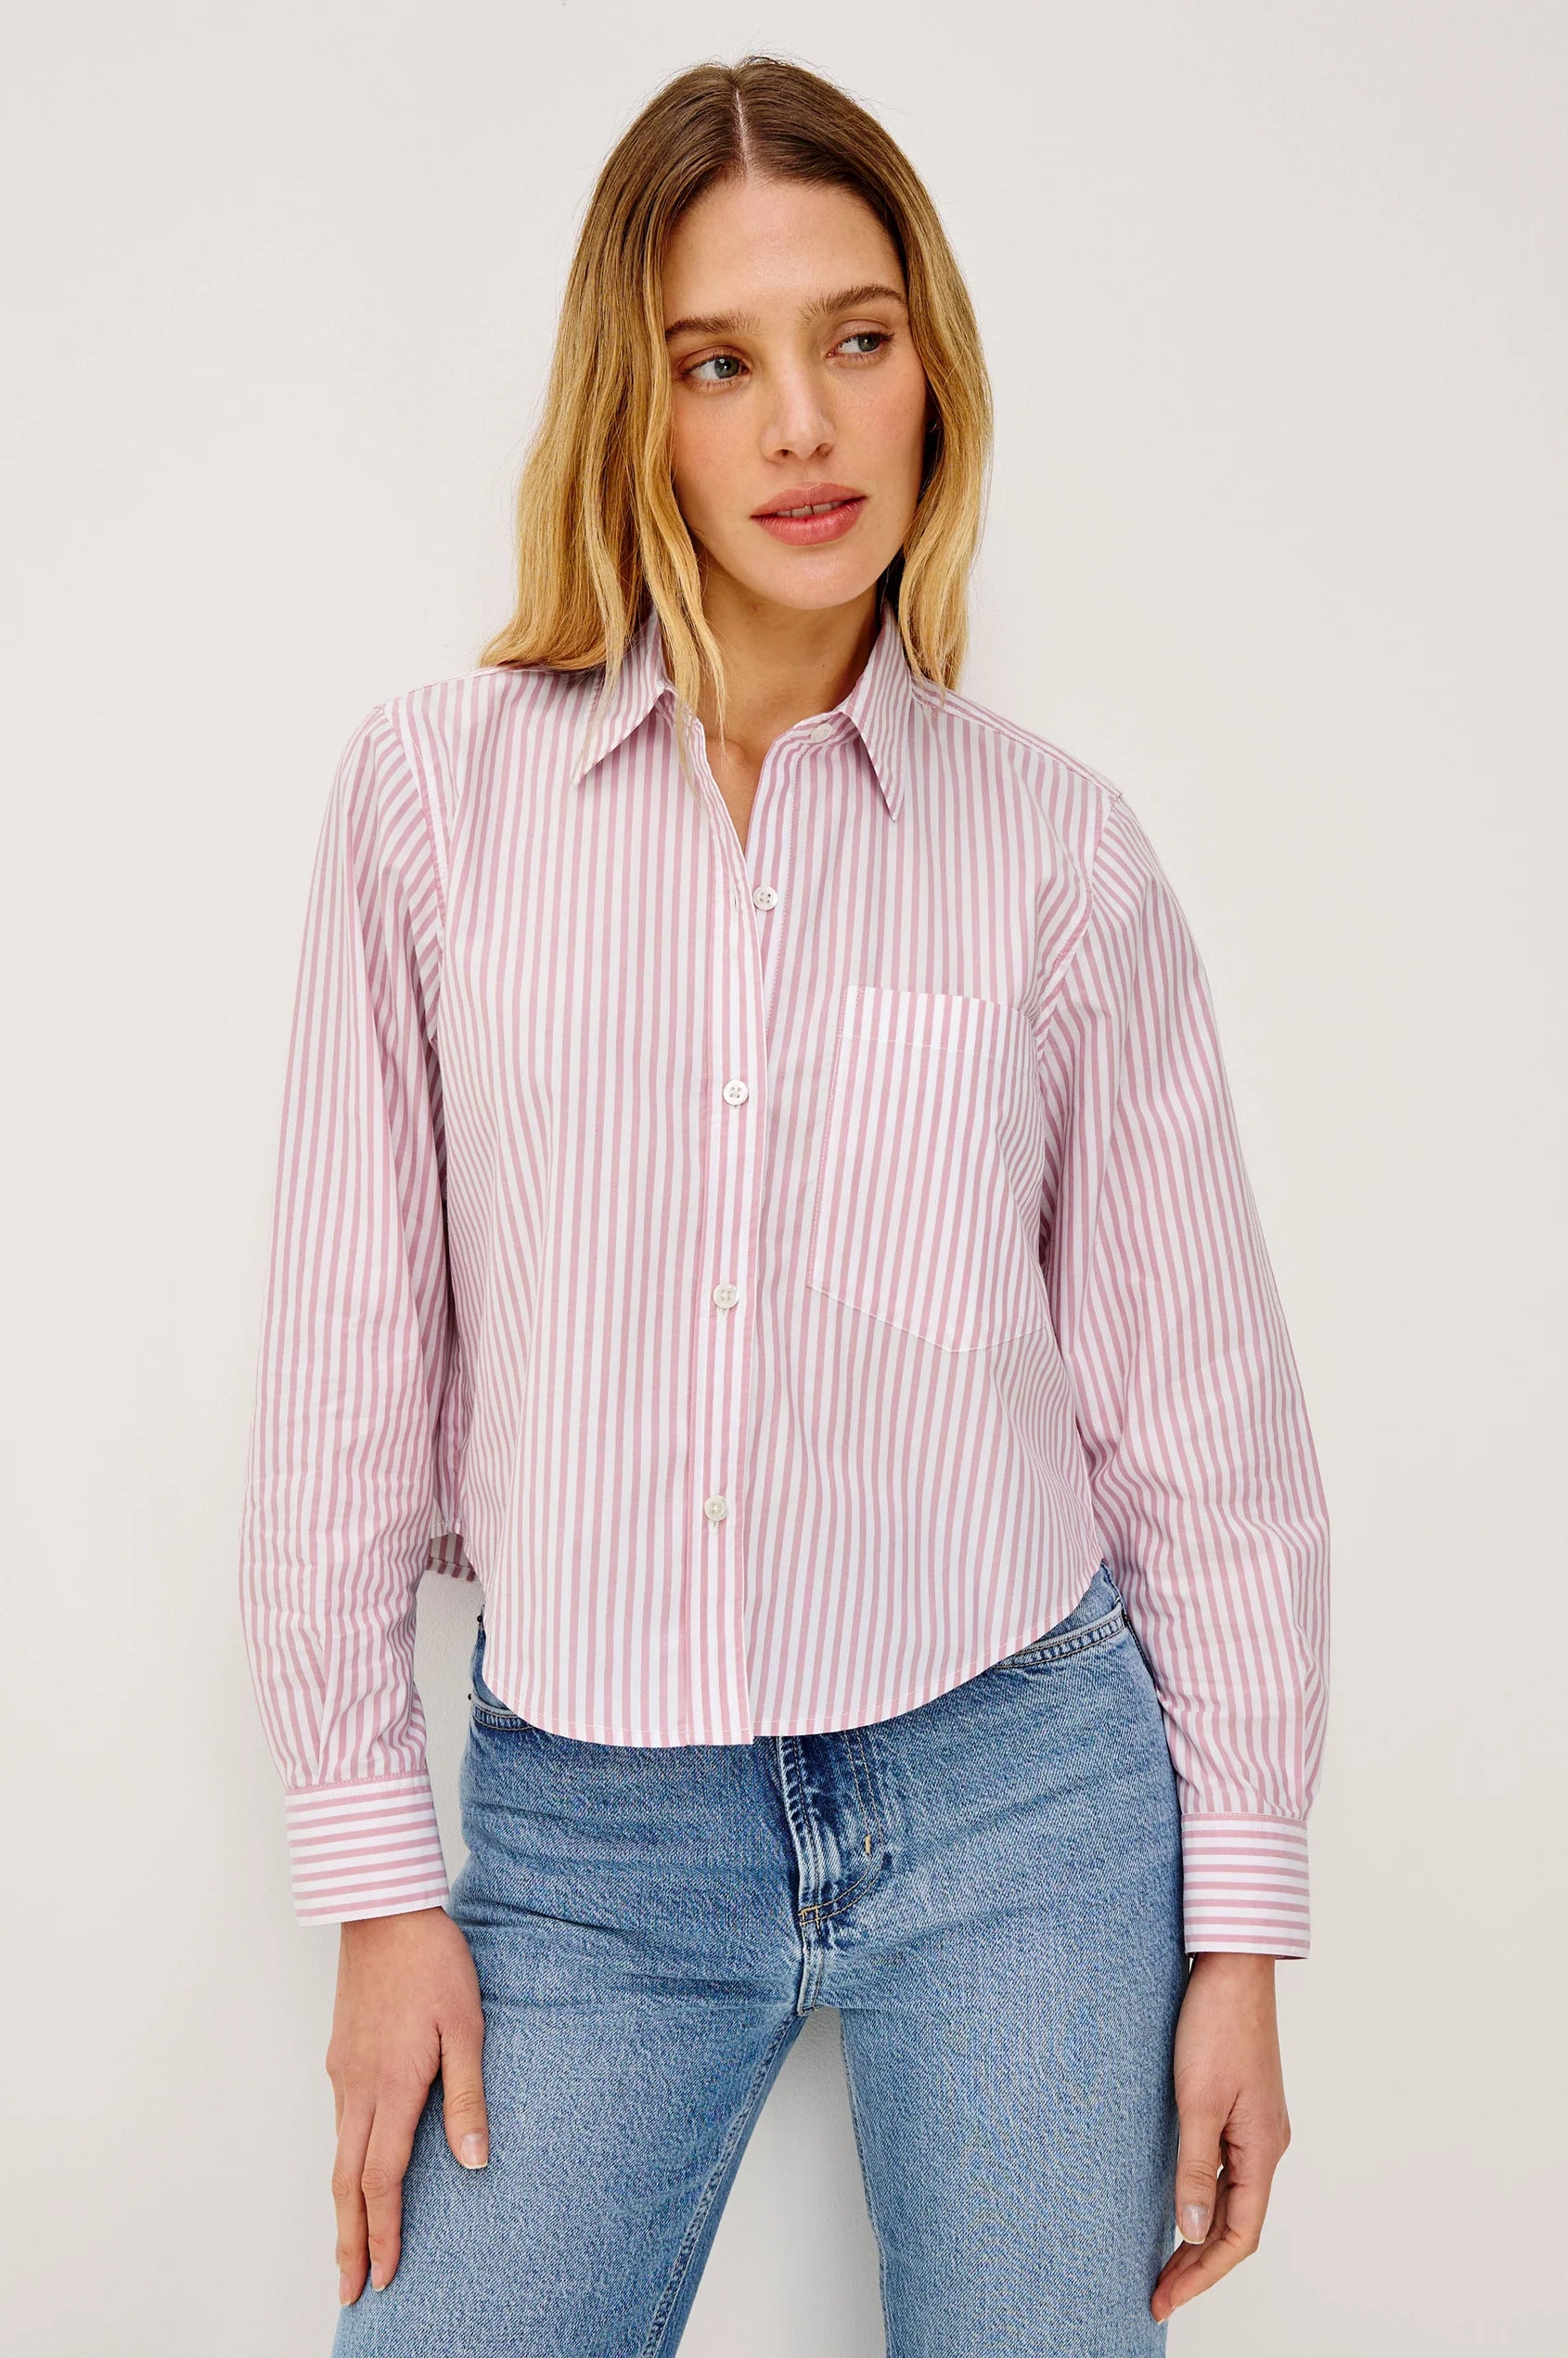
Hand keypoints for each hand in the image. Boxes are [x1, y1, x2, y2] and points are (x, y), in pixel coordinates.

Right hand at [326, 1905, 489, 2306]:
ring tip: (351, 2245)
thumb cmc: (434, 1964)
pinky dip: (343, 2164)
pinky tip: (355, 2173)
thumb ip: (468, 2098)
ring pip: (338, 2155)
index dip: (383, 2232)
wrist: (384, 1910)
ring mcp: (343, 2072)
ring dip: (344, 2207)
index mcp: (391, 2087)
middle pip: (346, 2182)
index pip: (382, 2180)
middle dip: (350, 2240)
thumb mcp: (467, 2028)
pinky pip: (339, 2124)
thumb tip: (475, 2163)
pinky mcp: (341, 2055)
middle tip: (350, 2290)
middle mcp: (357, 2088)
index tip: (384, 2276)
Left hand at [1150, 1952, 1291, 2323]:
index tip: (1165, 2300)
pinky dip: (1205, 2194)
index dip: (1203, 2275)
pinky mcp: (1242, 2104)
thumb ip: (1194, 2167)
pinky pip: (1227, 2167)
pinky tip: (1181, 2199)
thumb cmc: (1215, 2025)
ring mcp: (1256, 2124)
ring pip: (1233, 2197)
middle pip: (1238, 2224)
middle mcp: (1266, 2143)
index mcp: (1262, 2149)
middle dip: (1199, 2264)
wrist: (1232, 1964)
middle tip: (1158, 2293)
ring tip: (1164, 2261)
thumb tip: (1194, 2232)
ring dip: (1202, 2232)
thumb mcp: (1196, 2100)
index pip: (1239, 2236)